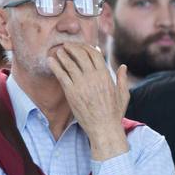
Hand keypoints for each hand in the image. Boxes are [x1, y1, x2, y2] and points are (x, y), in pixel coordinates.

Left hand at [49, 43, 129, 161]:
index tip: (81, 47)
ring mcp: (81, 84)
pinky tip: (51, 61)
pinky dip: (55, 66)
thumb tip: (123, 66)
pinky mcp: (71, 93)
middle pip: (81, 55)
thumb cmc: (114, 114)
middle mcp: (93, 77)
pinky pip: (61, 75)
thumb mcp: (123, 95)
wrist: (104, 128)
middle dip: (73, 47)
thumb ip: (122, 79)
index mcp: (105, 75)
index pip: (94, 54)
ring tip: (58, 51)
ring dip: (63, 55)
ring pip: (70, 63)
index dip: (86, 47)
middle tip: (66, 45)